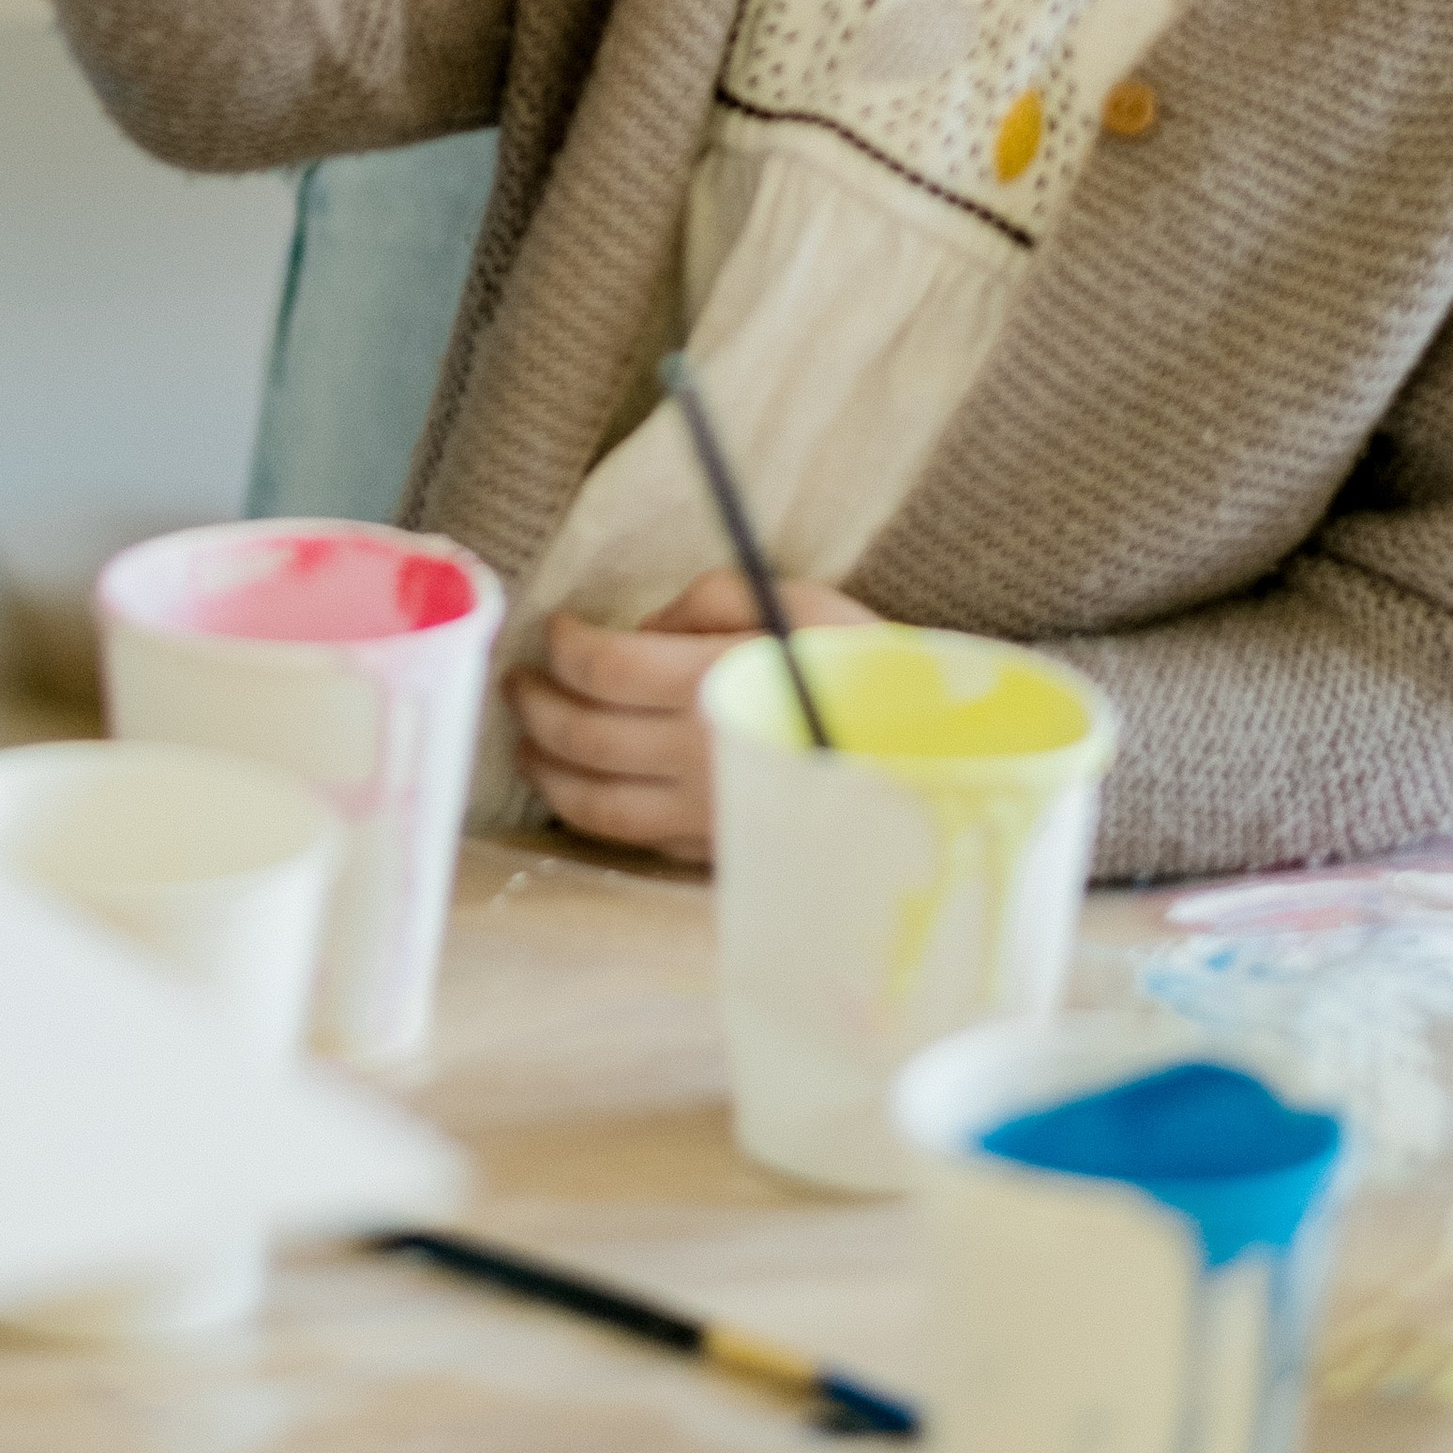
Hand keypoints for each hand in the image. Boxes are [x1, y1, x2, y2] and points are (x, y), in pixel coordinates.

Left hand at [509, 569, 878, 858]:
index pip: (603, 667)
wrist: (934, 765)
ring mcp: (703, 816)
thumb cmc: (871, 671)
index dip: (565, 645)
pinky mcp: (717, 854)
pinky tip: (581, 792)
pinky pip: (636, 840)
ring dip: (546, 770)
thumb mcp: (798, 602)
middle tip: (518, 680)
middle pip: (582, 736)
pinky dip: (593, 816)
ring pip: (594, 804)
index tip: (554, 627)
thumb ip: (709, 599)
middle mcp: (696, 755)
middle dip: (536, 705)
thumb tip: (645, 629)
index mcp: (713, 684)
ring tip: (527, 741)